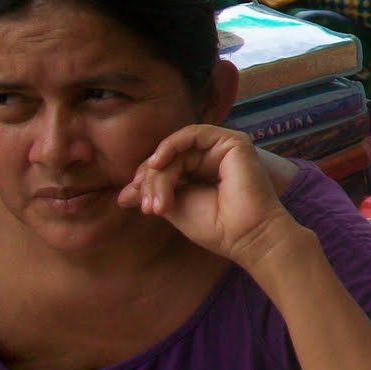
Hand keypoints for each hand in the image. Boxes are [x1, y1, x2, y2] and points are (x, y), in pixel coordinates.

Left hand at [119, 125, 297, 269]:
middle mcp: (212, 159)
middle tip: (147, 206)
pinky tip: (158, 163)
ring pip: (177, 149)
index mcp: (201, 174)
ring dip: (160, 172)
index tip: (129, 200)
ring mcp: (223, 149)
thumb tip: (125, 193)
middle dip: (151, 179)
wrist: (246, 235)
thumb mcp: (175, 206)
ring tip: (158, 200)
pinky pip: (193, 134)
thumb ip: (155, 192)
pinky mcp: (232, 142)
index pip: (166, 167)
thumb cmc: (216, 227)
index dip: (145, 180)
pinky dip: (171, 145)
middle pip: (169, 158)